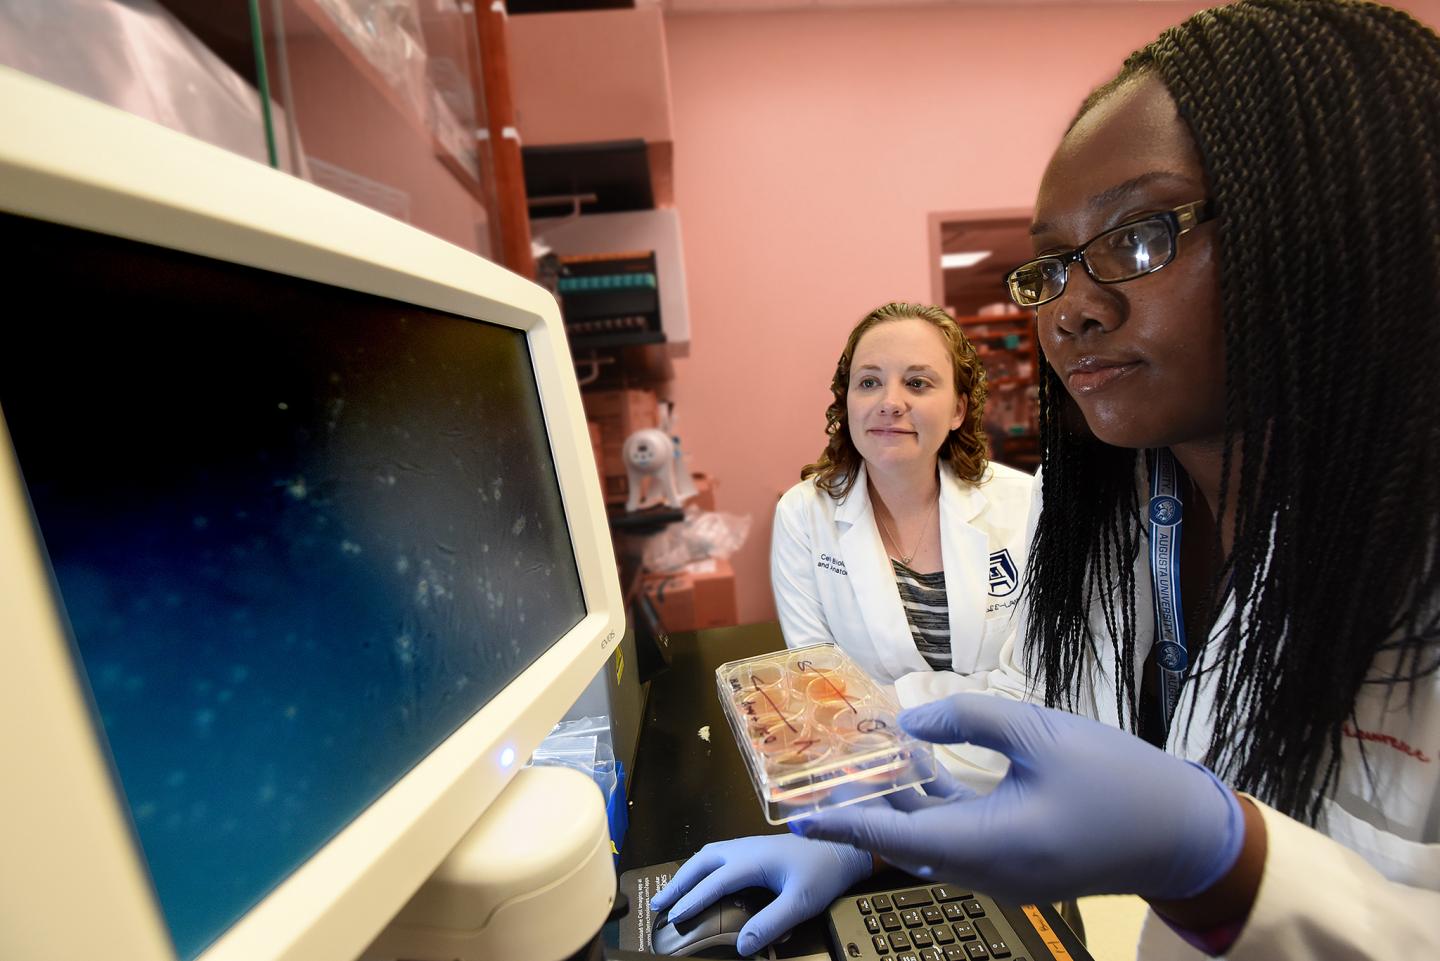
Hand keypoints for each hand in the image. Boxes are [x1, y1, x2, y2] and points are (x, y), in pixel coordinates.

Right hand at [649, 834, 872, 954]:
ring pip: (708, 854)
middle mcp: (745, 848)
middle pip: (701, 862)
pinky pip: (719, 853)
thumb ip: (771, 924)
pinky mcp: (756, 847)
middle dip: (678, 882)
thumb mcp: (800, 903)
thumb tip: (741, 946)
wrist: (843, 845)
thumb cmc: (823, 872)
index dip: (692, 900)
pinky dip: (702, 865)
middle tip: (658, 902)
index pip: (714, 882)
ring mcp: (750, 845)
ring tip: (672, 890)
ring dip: (688, 871)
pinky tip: (702, 876)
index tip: (673, 917)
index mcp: (752, 860)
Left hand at [792, 694, 1245, 904]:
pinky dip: (935, 816)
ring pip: (933, 847)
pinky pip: (962, 845)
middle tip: (819, 785)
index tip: (797, 822)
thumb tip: (912, 721)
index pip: (898, 840)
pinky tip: (920, 776)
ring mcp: (1007, 875)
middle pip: (908, 847)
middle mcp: (991, 872)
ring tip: (863, 772)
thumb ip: (969, 718)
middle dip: (863, 816)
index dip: (844, 827)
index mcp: (992, 847)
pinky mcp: (1022, 867)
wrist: (1184, 833)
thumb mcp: (1040, 731)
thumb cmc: (1118, 780)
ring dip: (898, 814)